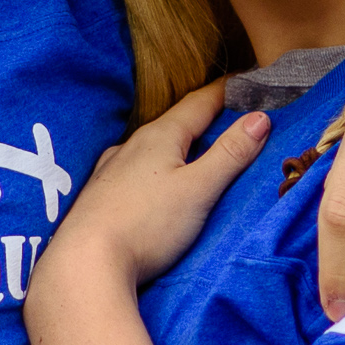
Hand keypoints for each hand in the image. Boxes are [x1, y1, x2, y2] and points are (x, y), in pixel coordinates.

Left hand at [29, 84, 268, 306]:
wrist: (84, 264)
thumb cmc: (146, 225)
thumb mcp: (198, 189)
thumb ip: (229, 154)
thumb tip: (260, 118)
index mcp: (159, 137)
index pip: (199, 103)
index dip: (226, 91)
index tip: (248, 80)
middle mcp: (131, 146)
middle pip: (174, 123)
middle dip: (202, 118)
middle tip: (231, 114)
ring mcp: (111, 170)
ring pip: (151, 147)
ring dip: (176, 144)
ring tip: (195, 148)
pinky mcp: (101, 196)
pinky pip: (135, 169)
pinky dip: (156, 167)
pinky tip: (154, 179)